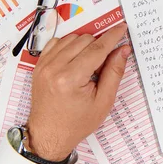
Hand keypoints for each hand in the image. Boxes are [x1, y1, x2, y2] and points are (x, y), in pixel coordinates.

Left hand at [26, 24, 130, 160]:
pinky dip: (69, 45)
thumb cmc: (77, 122)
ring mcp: (44, 66)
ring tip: (89, 64)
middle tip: (104, 63)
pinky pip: (57, 42)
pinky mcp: (39, 66)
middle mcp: (54, 69)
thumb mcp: (103, 101)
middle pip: (85, 40)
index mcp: (71, 79)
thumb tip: (123, 49)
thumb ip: (114, 72)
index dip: (112, 36)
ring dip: (85, 45)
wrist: (49, 135)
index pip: (97, 49)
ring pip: (71, 38)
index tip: (122, 28)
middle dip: (99, 46)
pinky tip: (75, 58)